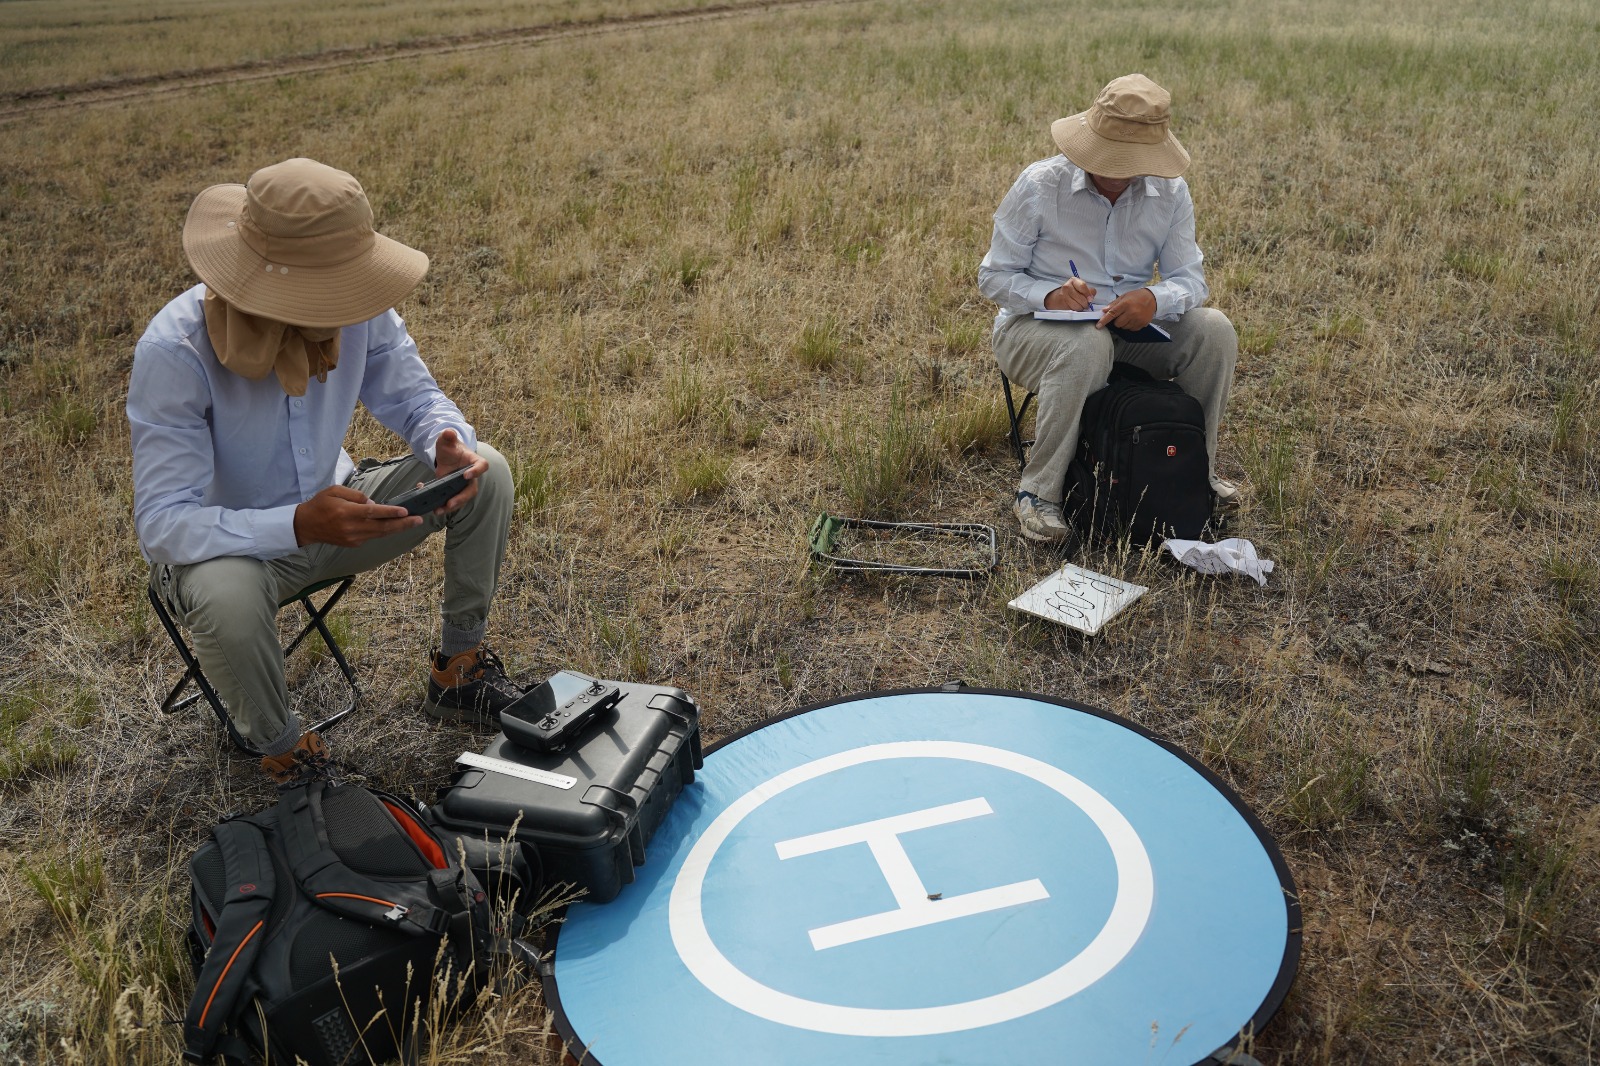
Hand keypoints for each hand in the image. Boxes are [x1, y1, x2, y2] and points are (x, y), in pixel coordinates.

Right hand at [294, 485, 420, 546]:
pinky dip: (385, 531)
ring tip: (413, 522)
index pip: (373, 512)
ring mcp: (354, 538)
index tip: (405, 511)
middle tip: (419, 519)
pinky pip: (373, 536)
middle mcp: (352, 528)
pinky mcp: (354, 543)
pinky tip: (395, 525)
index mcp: (347, 513)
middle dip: (403, 523)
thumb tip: (373, 503)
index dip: (390, 512)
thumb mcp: (335, 491)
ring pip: (380, 534)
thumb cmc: (320, 504)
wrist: (305, 526)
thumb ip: (355, 495)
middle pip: (382, 527)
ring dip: (398, 528)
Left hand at [431, 428, 487, 513]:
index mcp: (474, 461)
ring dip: (451, 506)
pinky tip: (433, 507)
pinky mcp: (454, 491)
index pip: (482, 466)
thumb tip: (448, 432)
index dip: (477, 471)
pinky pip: (452, 501)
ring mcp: (463, 485)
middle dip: (462, 497)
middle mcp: (471, 476)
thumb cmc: (450, 447)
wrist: (446, 455)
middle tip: (451, 503)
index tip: (466, 475)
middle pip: (472, 489)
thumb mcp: (446, 440)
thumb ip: (448, 436)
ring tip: (439, 510)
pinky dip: (443, 506)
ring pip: (462, 499)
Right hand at [1044, 278, 1096, 311]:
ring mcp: (1063, 295)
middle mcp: (1067, 287)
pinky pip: (1073, 309)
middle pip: (1081, 297)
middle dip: (1086, 303)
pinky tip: (1076, 307)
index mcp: (1073, 281)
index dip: (1088, 294)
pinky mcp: (1062, 304)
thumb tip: (1091, 298)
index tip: (1090, 299)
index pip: (1082, 286)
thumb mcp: (1081, 288)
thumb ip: (1089, 291)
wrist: (1059, 297)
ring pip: (1077, 305)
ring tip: (1081, 305)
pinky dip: (1077, 309)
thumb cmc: (1074, 291)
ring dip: (1081, 307)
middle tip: (1087, 304)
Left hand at [1096, 288, 1156, 330]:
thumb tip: (1103, 310)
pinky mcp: (1142, 324)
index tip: (1098, 326)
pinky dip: (1130, 325)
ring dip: (1124, 323)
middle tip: (1122, 314)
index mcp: (1126, 304)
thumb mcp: (1124, 296)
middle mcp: (1132, 312)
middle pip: (1117, 323)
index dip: (1104, 320)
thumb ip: (1113, 304)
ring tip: (1129, 315)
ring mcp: (1137, 319)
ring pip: (1124, 327)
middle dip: (1117, 321)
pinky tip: (1134, 318)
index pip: (1112, 314)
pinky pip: (1131, 329)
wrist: (1153, 298)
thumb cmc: (1136, 296)